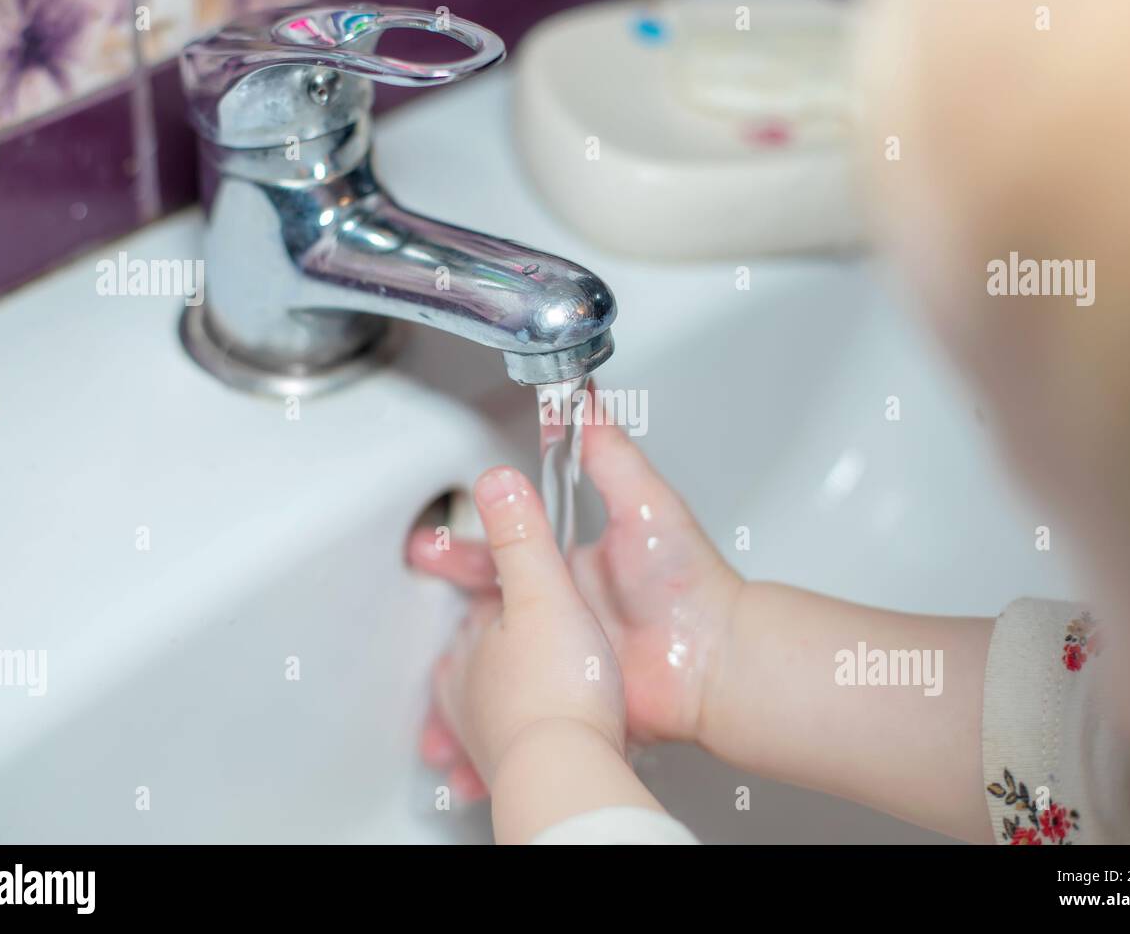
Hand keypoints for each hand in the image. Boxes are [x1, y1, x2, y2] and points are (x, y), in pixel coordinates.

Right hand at [411, 418, 741, 790]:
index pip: (504, 553)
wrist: (717, 663)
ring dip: (455, 677)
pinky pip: (520, 708)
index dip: (464, 552)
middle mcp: (564, 611)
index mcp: (571, 566)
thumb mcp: (644, 506)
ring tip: (426, 686)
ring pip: (494, 665)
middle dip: (443, 612)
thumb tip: (585, 400)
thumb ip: (609, 454)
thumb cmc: (690, 585)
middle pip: (486, 611)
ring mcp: (565, 659)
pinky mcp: (572, 700)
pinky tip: (460, 728)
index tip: (428, 548)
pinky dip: (486, 720)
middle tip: (411, 633)